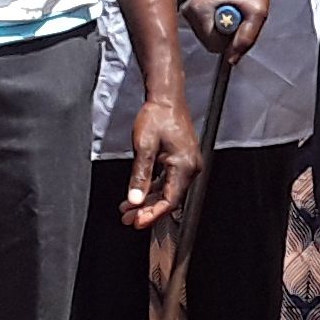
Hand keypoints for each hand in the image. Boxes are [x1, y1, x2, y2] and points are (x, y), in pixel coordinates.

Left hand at [122, 92, 203, 228]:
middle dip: (147, 210)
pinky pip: (167, 181)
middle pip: (169, 198)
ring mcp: (187, 164)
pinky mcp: (181, 161)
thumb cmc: (158, 116)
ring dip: (148, 200)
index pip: (170, 200)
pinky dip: (152, 189)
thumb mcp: (144, 146)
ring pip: (167, 191)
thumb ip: (139, 176)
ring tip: (128, 209)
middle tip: (128, 219)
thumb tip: (135, 199)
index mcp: (185, 165)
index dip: (153, 214)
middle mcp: (190, 167)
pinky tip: (138, 194)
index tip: (137, 222)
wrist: (166, 98)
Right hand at [184, 0, 268, 55]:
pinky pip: (206, 30)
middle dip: (227, 35)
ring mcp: (188, 11)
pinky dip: (219, 25)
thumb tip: (231, 60)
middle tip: (238, 16)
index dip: (231, 39)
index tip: (240, 21)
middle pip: (209, 43)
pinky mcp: (191, 11)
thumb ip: (246, 38)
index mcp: (200, 11)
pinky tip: (225, 10)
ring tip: (233, 10)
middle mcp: (188, 11)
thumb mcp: (257, 14)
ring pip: (208, 38)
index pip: (213, 45)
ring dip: (224, 30)